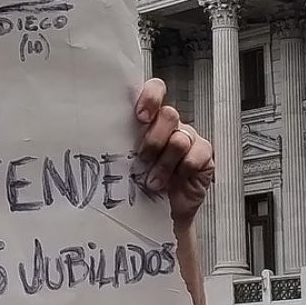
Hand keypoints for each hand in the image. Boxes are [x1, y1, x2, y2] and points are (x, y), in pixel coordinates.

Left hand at [134, 79, 213, 224]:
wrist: (162, 212)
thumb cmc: (141, 184)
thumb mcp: (127, 162)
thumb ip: (122, 145)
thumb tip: (101, 139)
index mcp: (151, 120)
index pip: (156, 91)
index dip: (151, 98)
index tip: (140, 116)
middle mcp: (172, 126)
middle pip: (169, 115)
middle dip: (154, 140)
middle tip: (143, 159)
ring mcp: (190, 139)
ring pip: (179, 140)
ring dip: (163, 165)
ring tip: (153, 182)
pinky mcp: (204, 155)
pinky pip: (194, 157)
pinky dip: (181, 172)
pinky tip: (174, 182)